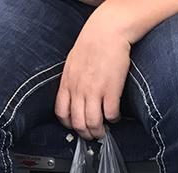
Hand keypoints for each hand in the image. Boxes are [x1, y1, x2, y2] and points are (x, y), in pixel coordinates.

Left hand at [55, 10, 130, 139]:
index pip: (62, 114)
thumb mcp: (72, 64)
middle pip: (78, 123)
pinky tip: (115, 116)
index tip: (77, 127)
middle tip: (93, 135)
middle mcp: (79, 90)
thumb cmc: (91, 45)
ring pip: (93, 123)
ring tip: (104, 130)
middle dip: (86, 134)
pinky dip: (113, 120)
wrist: (106, 32)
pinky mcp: (111, 91)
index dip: (69, 125)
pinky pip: (111, 114)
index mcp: (68, 84)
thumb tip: (74, 96)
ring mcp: (95, 91)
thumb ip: (71, 82)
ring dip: (100, 131)